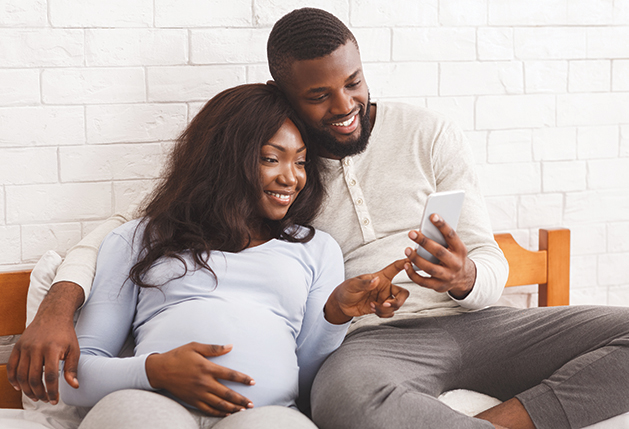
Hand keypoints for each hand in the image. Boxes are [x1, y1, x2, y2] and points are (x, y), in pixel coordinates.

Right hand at [7, 281, 83, 404]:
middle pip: (33, 378)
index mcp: (52, 349)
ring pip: (21, 375)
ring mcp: (25, 347)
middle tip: (45, 399)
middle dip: (39, 393)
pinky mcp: (18, 346)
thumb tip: (74, 385)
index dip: (52, 391)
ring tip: (35, 396)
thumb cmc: (65, 333)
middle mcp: (36, 348)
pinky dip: (13, 379)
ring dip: (27, 389)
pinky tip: (20, 387)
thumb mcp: (74, 349)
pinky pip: (12, 366)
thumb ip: (72, 368)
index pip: (50, 376)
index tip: (54, 399)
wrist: (53, 315)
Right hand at [145, 342, 254, 416]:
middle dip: (241, 399)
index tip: (253, 382)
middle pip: (227, 393)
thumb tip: (230, 346)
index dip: (243, 379)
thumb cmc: (178, 356)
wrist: (160, 370)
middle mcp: (204, 382)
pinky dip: (219, 413)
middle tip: (252, 403)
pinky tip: (227, 414)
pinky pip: (208, 409)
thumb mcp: (195, 347)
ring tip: (243, 410)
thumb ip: (214, 348)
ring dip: (233, 408)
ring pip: (219, 404)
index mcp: (207, 368)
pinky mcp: (192, 400)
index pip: (230, 374)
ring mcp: (198, 393)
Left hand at [325, 259, 408, 323]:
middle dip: (399, 301)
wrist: (342, 304)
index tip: (411, 261)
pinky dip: (382, 314)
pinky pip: (389, 313)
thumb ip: (365, 283)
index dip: (404, 263)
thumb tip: (376, 280)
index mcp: (381, 277)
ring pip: (396, 306)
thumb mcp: (353, 284)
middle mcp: (385, 288)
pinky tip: (372, 309)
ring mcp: (383, 299)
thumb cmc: (347, 289)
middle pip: (403, 293)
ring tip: (373, 306)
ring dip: (385, 309)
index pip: (395, 268)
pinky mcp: (380, 308)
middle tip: (387, 304)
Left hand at [404, 213, 476, 298]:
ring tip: (407, 249)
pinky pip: (423, 282)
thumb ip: (442, 238)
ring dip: (417, 259)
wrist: (464, 278)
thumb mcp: (454, 247)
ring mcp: (448, 276)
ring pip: (430, 268)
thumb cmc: (453, 256)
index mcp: (460, 250)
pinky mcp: (439, 286)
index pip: (451, 235)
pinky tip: (406, 264)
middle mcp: (456, 264)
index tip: (432, 215)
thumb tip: (426, 226)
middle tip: (411, 233)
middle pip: (439, 252)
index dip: (442, 225)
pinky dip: (413, 274)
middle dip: (424, 242)